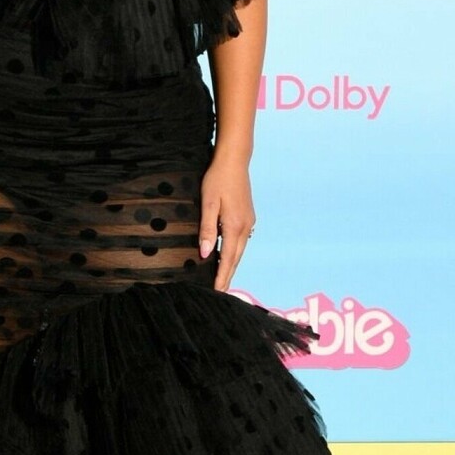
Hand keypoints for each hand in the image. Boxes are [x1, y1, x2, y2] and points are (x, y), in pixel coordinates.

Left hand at [198, 149, 255, 292]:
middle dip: (228, 275)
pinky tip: (227, 255)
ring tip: (223, 278)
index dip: (222, 276)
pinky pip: (240, 240)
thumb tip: (206, 254)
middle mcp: (245, 227)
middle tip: (221, 292)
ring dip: (231, 264)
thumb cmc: (218, 180)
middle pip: (236, 258)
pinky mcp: (247, 217)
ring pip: (240, 249)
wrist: (234, 161)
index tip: (217, 291)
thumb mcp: (208, 204)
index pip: (228, 258)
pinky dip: (234, 252)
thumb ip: (207, 230)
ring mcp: (248, 222)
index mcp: (235, 226)